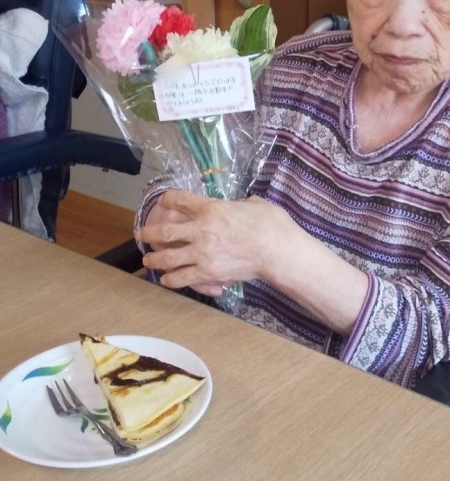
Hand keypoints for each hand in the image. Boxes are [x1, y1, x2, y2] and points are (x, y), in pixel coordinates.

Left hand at [135, 190, 282, 294]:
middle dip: (148, 232)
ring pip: (167, 257)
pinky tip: (166, 280)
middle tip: (140, 233)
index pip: (180, 200)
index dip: (168, 199)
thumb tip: (241, 206)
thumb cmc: (271, 224)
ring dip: (154, 259)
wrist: (278, 251)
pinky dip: (170, 280)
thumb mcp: (254, 203)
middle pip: (165, 231)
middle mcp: (200, 229)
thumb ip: (240, 204)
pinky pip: (181, 278)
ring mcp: (202, 253)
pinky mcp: (207, 273)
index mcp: (211, 208)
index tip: (162, 201)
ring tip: (148, 260)